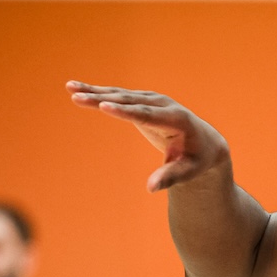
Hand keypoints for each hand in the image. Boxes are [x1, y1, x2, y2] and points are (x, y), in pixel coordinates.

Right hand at [67, 82, 229, 191]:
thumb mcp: (188, 171)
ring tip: (71, 88)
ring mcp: (153, 100)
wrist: (205, 142)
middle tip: (78, 97)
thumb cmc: (197, 160)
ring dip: (95, 92)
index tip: (104, 107)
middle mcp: (163, 104)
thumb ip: (170, 177)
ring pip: (121, 95)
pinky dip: (99, 93)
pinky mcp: (144, 102)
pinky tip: (78, 88)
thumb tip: (151, 188)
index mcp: (176, 119)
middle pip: (129, 102)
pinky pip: (119, 96)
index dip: (124, 111)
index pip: (146, 115)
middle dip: (102, 99)